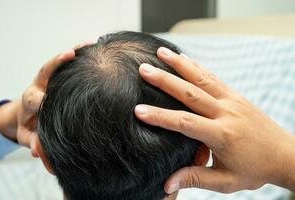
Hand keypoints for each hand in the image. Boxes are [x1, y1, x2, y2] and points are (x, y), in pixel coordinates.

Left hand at [0, 41, 92, 156]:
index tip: (48, 99)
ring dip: (72, 52)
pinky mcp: (56, 74)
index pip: (34, 98)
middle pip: (45, 71)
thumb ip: (34, 143)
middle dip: (57, 62)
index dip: (41, 99)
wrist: (26, 114)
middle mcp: (39, 85)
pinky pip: (66, 61)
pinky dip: (77, 51)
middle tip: (70, 54)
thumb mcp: (28, 137)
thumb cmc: (30, 126)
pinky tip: (91, 45)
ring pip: (57, 62)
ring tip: (87, 44)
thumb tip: (40, 153)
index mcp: (30, 101)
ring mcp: (48, 78)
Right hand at [134, 47, 294, 192]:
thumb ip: (195, 179)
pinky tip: (185, 58)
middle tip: (143, 69)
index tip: (139, 110)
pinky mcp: (236, 95)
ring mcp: (232, 100)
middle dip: (164, 80)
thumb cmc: (256, 169)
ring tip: (161, 52)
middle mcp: (226, 113)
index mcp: (222, 135)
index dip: (160, 116)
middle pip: (190, 93)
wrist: (285, 155)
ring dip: (180, 64)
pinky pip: (213, 77)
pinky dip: (197, 66)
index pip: (184, 123)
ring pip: (201, 78)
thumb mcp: (226, 181)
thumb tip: (167, 185)